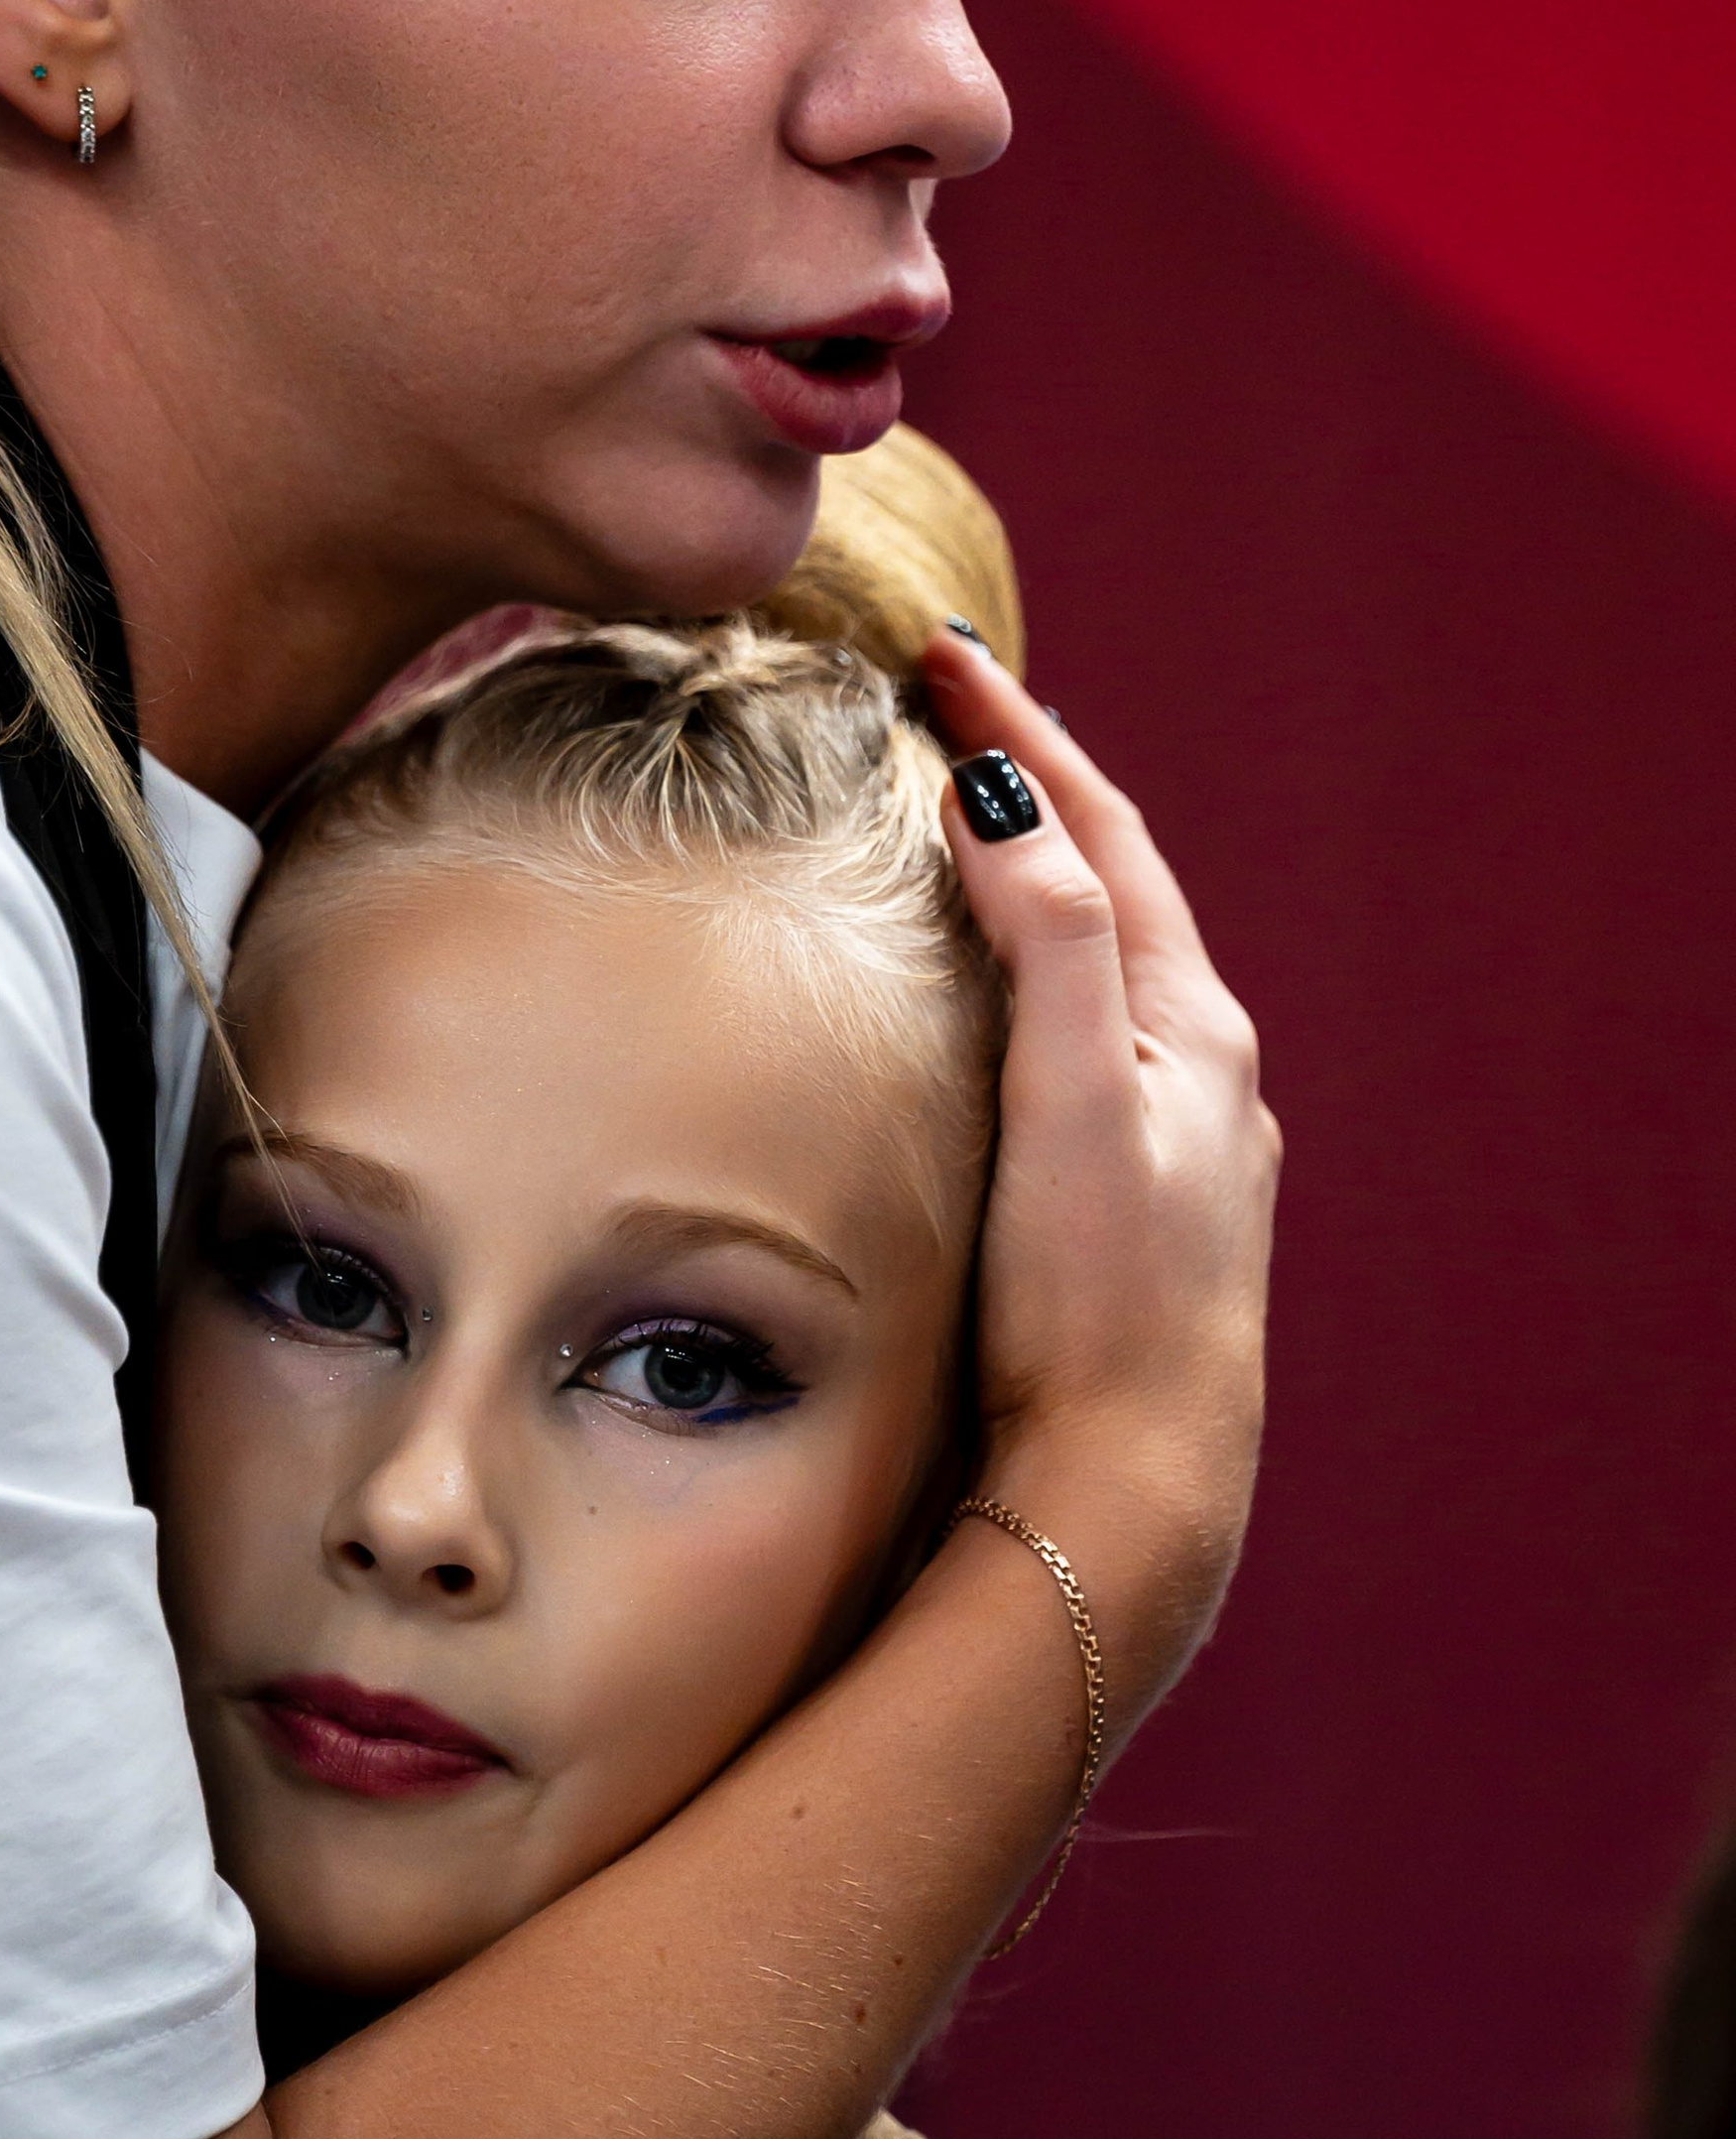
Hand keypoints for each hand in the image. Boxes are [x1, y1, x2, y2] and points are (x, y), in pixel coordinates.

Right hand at [913, 630, 1278, 1719]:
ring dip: (1032, 885)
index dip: (1022, 732)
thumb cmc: (1098, 1301)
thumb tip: (1005, 800)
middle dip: (1031, 790)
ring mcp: (1170, 1144)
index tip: (939, 651)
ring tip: (955, 829)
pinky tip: (983, 1011)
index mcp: (1194, 1029)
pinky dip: (1026, 982)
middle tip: (943, 712)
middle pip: (1111, 888)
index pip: (1103, 830)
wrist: (1128, 1487)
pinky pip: (1075, 1047)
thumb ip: (1054, 941)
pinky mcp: (1127, 1210)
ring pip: (1097, 972)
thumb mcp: (1074, 1097)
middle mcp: (1199, 1076)